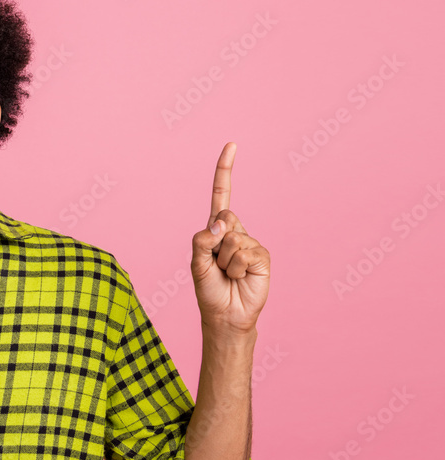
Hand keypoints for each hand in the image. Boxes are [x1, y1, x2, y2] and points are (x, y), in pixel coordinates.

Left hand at [191, 142, 270, 334]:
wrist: (226, 314)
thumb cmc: (209, 289)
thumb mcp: (196, 262)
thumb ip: (203, 239)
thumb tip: (222, 221)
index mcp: (217, 229)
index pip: (222, 195)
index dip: (225, 171)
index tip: (231, 145)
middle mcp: (235, 232)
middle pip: (224, 219)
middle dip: (215, 244)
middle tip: (217, 265)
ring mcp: (250, 243)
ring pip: (233, 239)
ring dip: (225, 261)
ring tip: (228, 275)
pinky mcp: (262, 256)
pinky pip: (245, 253)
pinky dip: (238, 268)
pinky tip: (240, 278)